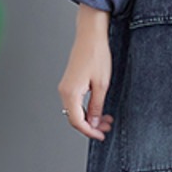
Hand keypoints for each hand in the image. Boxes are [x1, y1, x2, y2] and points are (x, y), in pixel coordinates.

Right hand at [59, 5, 114, 140]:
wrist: (91, 36)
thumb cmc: (96, 55)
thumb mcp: (101, 85)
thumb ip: (96, 106)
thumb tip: (92, 122)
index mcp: (70, 93)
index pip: (77, 121)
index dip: (90, 131)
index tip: (101, 135)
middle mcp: (64, 91)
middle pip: (74, 118)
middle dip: (91, 125)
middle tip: (106, 127)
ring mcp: (66, 87)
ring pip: (75, 111)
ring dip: (90, 117)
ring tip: (106, 118)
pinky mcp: (70, 83)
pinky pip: (75, 102)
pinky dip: (86, 108)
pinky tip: (98, 108)